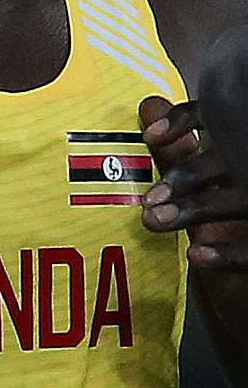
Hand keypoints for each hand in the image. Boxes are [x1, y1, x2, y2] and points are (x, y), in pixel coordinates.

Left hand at [140, 89, 247, 270]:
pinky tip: (196, 255)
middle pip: (232, 161)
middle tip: (149, 196)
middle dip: (188, 175)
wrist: (243, 284)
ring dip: (196, 209)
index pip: (225, 120)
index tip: (150, 136)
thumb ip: (181, 149)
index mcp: (241, 155)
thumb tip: (149, 103)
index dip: (189, 120)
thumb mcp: (205, 181)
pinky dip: (228, 254)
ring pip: (242, 201)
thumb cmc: (227, 223)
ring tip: (155, 220)